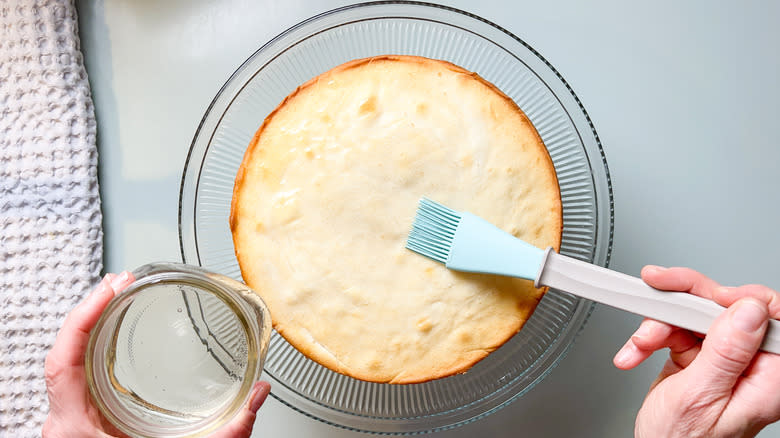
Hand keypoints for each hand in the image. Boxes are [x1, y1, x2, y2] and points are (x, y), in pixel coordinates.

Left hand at [43, 272, 270, 437]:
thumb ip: (228, 432)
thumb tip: (258, 395)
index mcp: (77, 430)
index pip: (63, 360)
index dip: (83, 317)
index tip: (109, 288)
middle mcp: (65, 423)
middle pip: (64, 351)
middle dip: (91, 308)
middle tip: (120, 281)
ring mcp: (70, 422)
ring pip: (67, 362)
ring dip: (89, 324)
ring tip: (114, 295)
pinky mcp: (80, 423)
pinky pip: (75, 374)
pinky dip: (92, 345)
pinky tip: (110, 333)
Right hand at [613, 266, 779, 437]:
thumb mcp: (699, 397)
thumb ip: (726, 352)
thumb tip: (749, 310)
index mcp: (767, 376)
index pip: (768, 315)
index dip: (735, 297)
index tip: (699, 296)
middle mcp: (749, 365)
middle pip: (724, 307)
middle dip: (682, 303)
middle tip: (656, 290)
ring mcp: (723, 360)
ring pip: (694, 313)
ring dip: (657, 324)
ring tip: (639, 345)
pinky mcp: (699, 357)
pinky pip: (675, 328)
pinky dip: (649, 337)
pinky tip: (636, 352)